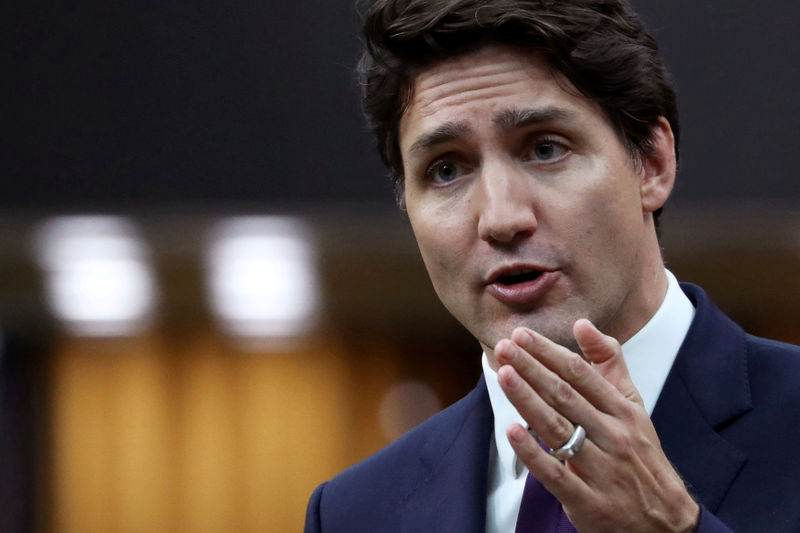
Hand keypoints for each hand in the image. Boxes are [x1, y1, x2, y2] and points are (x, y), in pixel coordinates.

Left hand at [494, 319, 698, 532]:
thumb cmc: (640, 454)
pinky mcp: (588, 501)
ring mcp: (601, 469)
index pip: (580, 373)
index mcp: (623, 410)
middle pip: (565, 396)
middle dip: (531, 368)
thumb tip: (583, 324)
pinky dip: (533, 453)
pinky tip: (512, 431)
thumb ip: (609, 363)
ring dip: (528, 400)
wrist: (665, 520)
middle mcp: (613, 436)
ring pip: (558, 429)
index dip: (549, 352)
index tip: (521, 335)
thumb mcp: (632, 405)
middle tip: (503, 347)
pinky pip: (556, 474)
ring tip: (504, 375)